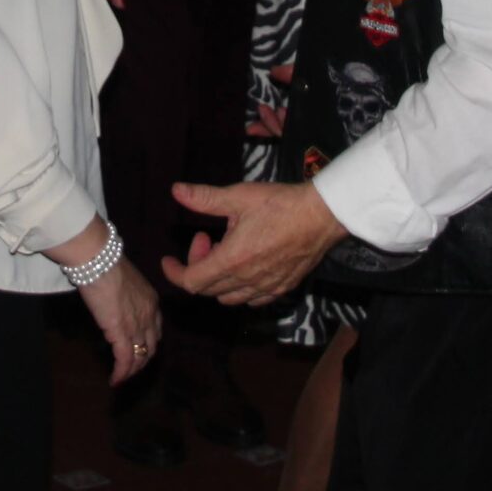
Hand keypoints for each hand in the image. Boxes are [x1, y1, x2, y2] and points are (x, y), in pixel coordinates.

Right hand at [77, 261, 162, 385]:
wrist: (100, 261)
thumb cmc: (106, 264)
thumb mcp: (124, 281)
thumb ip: (125, 296)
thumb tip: (113, 302)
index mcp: (151, 301)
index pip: (156, 330)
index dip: (149, 343)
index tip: (141, 350)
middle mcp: (149, 316)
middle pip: (151, 347)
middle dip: (142, 360)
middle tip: (132, 369)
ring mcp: (137, 326)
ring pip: (139, 356)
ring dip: (131, 371)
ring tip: (122, 378)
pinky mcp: (122, 333)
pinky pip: (124, 359)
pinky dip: (121, 373)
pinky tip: (115, 380)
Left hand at [160, 180, 345, 306]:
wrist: (322, 215)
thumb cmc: (280, 204)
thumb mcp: (238, 196)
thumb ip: (204, 198)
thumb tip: (176, 191)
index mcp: (232, 260)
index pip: (191, 282)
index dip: (175, 273)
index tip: (169, 260)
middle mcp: (247, 280)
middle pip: (207, 290)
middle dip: (197, 265)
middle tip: (206, 238)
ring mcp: (266, 287)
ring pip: (229, 298)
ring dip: (217, 279)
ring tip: (226, 250)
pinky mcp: (282, 288)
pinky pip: (253, 299)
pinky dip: (239, 289)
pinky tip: (245, 266)